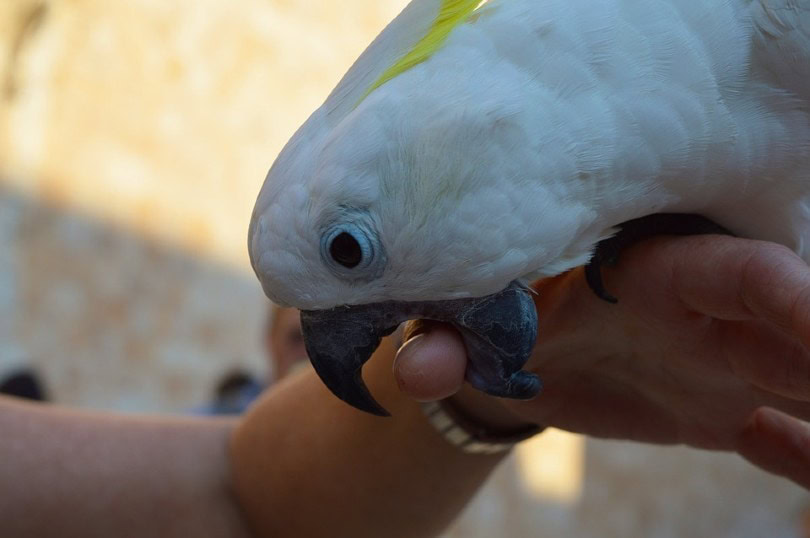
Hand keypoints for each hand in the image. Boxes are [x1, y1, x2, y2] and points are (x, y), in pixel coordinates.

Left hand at [394, 235, 809, 487]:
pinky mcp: (728, 409)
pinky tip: (794, 483)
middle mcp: (710, 315)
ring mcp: (729, 363)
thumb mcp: (471, 323)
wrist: (517, 351)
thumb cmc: (498, 315)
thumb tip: (410, 373)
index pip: (740, 273)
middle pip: (807, 330)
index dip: (788, 294)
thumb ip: (446, 344)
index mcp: (655, 276)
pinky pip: (797, 437)